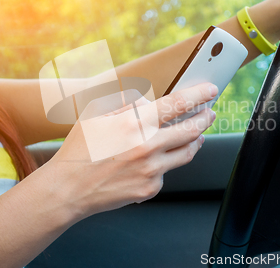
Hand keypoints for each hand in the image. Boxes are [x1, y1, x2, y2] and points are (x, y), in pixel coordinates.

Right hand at [45, 83, 217, 220]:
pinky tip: (159, 159)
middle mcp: (147, 146)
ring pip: (186, 152)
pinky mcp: (151, 188)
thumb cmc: (79, 149)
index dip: (199, 94)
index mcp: (134, 123)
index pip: (178, 103)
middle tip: (209, 113)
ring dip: (196, 140)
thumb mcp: (95, 114)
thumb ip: (124, 103)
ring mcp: (151, 169)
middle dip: (205, 118)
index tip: (211, 90)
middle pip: (191, 129)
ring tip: (197, 134)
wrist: (68, 188)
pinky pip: (167, 172)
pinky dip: (166, 163)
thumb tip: (146, 100)